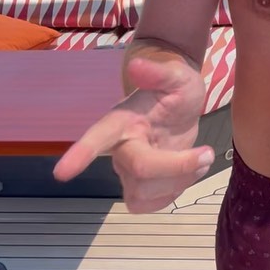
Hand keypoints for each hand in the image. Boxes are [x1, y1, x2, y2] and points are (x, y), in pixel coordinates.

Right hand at [53, 55, 212, 211]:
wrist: (183, 103)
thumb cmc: (176, 86)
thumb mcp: (177, 75)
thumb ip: (159, 72)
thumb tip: (136, 64)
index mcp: (121, 120)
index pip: (98, 137)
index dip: (81, 154)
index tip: (61, 172)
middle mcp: (119, 148)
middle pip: (139, 171)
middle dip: (178, 166)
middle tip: (208, 153)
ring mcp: (128, 170)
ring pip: (144, 194)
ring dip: (180, 181)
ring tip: (201, 158)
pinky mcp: (140, 187)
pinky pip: (149, 205)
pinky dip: (174, 193)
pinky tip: (189, 172)